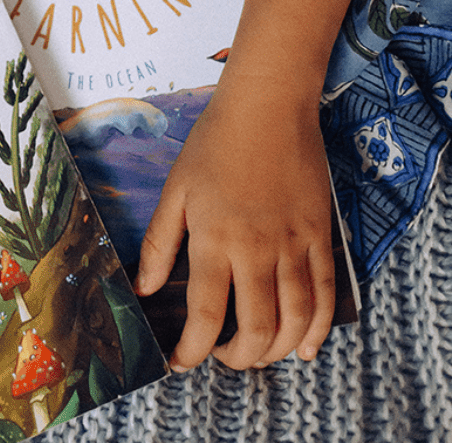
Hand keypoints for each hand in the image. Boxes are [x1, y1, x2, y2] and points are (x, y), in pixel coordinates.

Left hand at [136, 77, 336, 370]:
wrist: (268, 106)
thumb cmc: (215, 142)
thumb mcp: (176, 189)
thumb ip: (159, 242)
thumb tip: (142, 287)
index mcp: (215, 240)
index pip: (205, 316)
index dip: (192, 350)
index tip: (180, 362)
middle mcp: (257, 251)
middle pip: (256, 330)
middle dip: (238, 358)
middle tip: (221, 356)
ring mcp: (294, 245)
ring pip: (295, 321)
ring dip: (276, 350)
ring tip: (258, 355)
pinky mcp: (321, 236)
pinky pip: (326, 295)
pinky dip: (318, 329)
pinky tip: (305, 346)